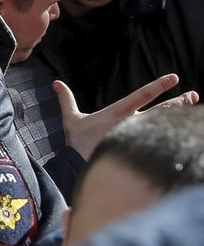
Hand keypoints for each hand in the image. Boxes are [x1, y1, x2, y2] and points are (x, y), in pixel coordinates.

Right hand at [55, 74, 199, 159]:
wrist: (78, 166)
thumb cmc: (77, 143)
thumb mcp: (71, 119)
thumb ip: (66, 100)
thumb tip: (56, 83)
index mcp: (116, 113)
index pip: (142, 96)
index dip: (159, 86)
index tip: (174, 78)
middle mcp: (130, 123)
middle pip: (160, 110)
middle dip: (178, 102)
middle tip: (192, 95)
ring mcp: (135, 138)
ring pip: (163, 124)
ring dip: (179, 114)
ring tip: (192, 105)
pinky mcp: (137, 149)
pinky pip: (157, 141)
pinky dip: (171, 135)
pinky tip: (181, 130)